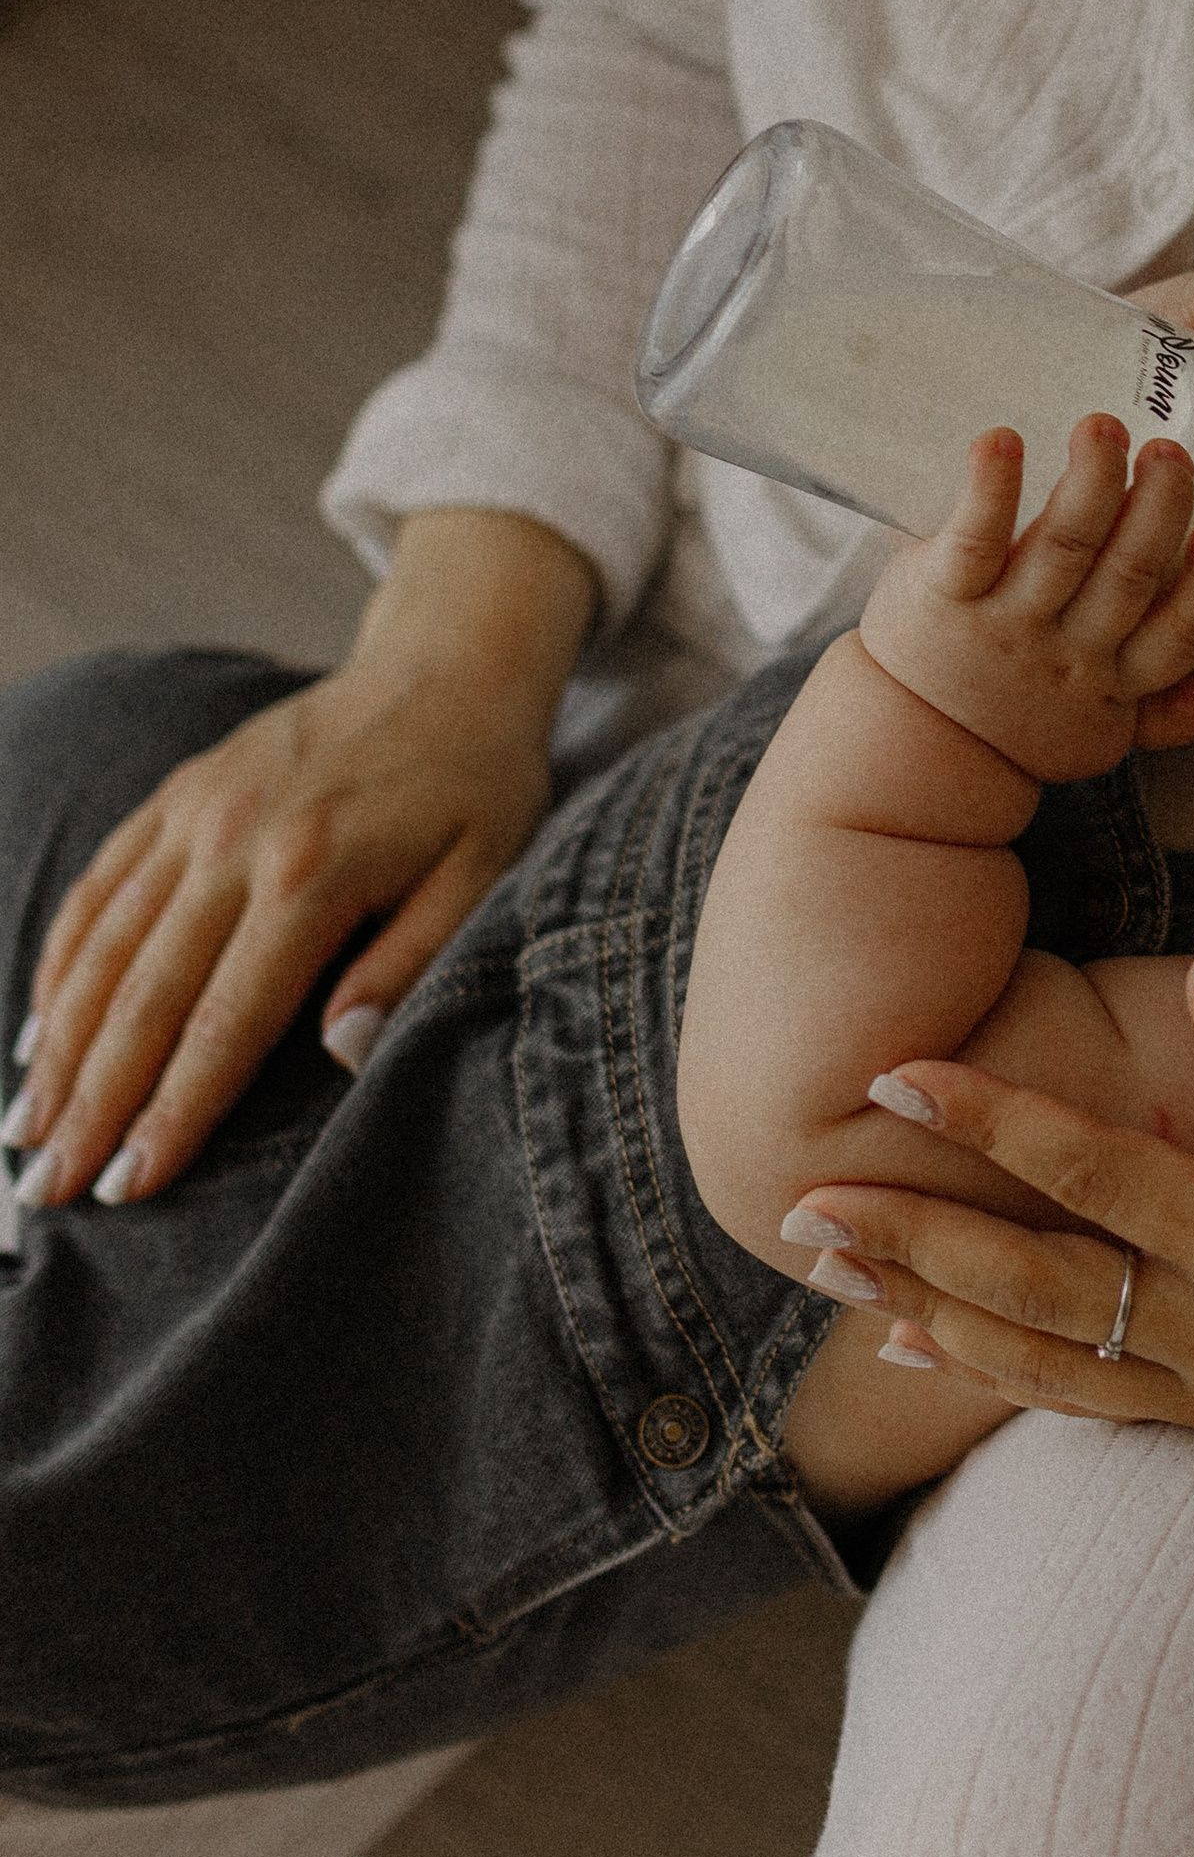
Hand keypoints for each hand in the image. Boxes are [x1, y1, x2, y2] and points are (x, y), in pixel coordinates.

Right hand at [8, 508, 588, 1208]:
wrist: (447, 664)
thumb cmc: (478, 783)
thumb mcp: (484, 873)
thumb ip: (411, 962)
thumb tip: (342, 1051)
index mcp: (310, 872)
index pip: (223, 1022)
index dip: (171, 1113)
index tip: (128, 1187)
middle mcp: (231, 842)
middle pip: (141, 997)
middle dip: (90, 1104)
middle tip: (45, 1191)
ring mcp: (193, 813)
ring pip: (101, 948)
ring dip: (57, 1048)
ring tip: (23, 1135)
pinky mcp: (177, 795)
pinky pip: (100, 889)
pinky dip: (59, 963)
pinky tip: (39, 1033)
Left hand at [777, 948, 1193, 1446]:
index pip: (1099, 1179)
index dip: (989, 1123)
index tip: (896, 1072)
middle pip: (1036, 1288)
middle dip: (913, 1240)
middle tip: (798, 1200)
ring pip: (1039, 1361)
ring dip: (925, 1311)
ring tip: (826, 1268)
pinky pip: (1079, 1407)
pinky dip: (987, 1376)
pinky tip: (912, 1347)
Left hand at [856, 417, 1193, 783]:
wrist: (910, 745)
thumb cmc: (1020, 721)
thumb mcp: (1101, 733)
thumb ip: (1172, 710)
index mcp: (1110, 679)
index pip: (1177, 637)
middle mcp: (1063, 651)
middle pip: (1126, 578)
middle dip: (1156, 511)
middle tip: (1170, 452)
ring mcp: (1002, 622)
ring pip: (1061, 548)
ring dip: (1089, 484)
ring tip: (1105, 430)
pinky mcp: (942, 593)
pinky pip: (972, 540)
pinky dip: (990, 488)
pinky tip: (1002, 440)